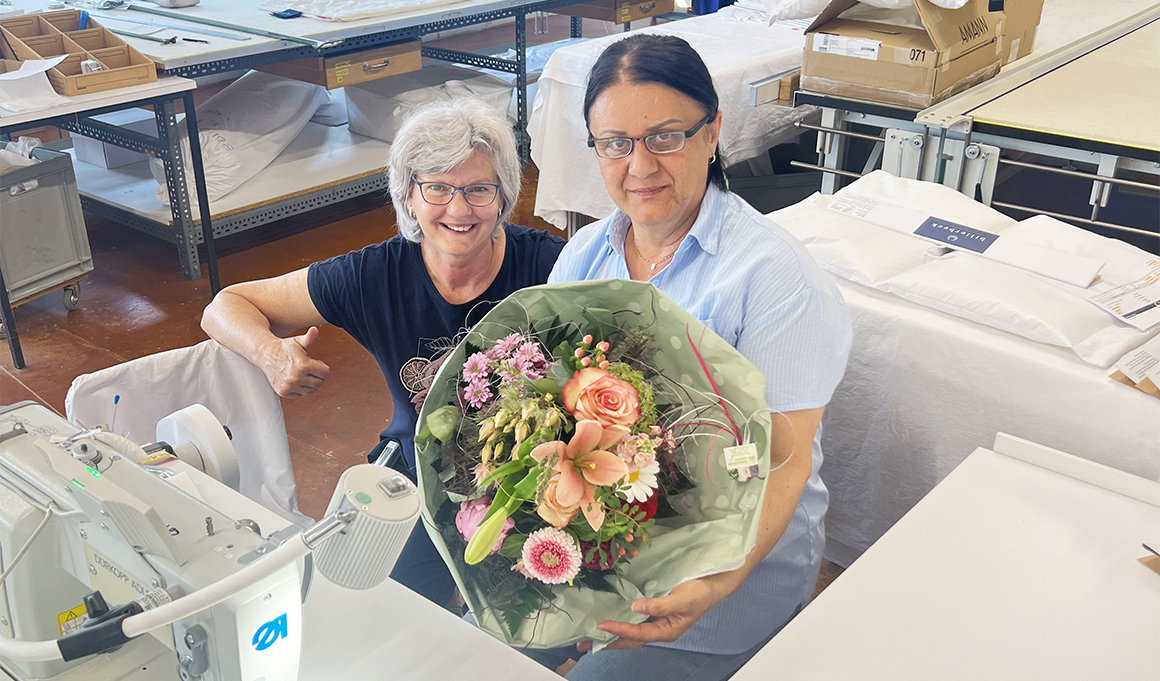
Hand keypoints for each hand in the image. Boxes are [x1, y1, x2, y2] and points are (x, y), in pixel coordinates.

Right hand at [259, 326, 330, 396]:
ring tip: (302, 372)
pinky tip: (295, 378)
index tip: (315, 362)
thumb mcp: (298, 341)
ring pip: (311, 390)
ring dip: (309, 382)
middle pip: (320, 383)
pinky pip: (301, 394)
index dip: (322, 367)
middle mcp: (296, 378)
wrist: (266, 354)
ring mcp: (289, 386)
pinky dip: (300, 388)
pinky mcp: (284, 392)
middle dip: (317, 375)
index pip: (325, 373)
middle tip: (308, 367)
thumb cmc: (284, 348)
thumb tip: (315, 330)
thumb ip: (309, 338)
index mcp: (303, 365)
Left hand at [588, 573, 738, 650]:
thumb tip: (635, 607)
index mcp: (667, 630)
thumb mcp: (681, 599)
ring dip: (612, 634)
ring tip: (592, 636)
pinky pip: (636, 622)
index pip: (638, 633)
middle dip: (608, 642)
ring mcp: (658, 622)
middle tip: (585, 643)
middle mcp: (660, 629)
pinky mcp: (656, 612)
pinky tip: (612, 620)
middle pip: (630, 639)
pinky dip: (622, 623)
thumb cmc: (700, 592)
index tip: (602, 626)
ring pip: (631, 632)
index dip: (619, 630)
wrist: (714, 583)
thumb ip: (659, 604)